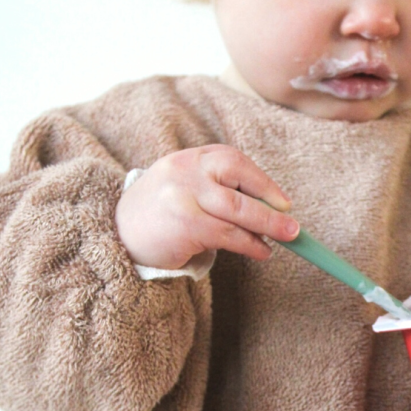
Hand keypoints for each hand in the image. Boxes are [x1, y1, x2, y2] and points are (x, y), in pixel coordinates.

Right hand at [115, 145, 298, 269]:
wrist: (117, 236)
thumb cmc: (162, 216)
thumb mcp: (188, 191)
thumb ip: (221, 192)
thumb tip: (271, 210)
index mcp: (191, 159)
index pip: (234, 161)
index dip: (262, 182)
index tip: (283, 202)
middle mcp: (186, 171)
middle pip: (239, 182)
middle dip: (270, 204)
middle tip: (293, 225)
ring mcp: (183, 195)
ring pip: (237, 210)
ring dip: (267, 226)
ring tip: (285, 238)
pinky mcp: (184, 223)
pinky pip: (227, 234)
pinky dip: (250, 244)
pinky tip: (261, 252)